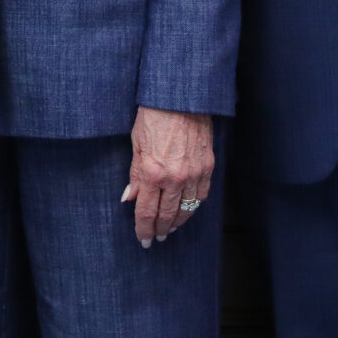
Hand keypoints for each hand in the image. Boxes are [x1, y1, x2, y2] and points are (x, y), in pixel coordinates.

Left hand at [122, 106, 214, 247]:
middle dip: (160, 229)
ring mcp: (195, 173)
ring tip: (170, 229)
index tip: (143, 240)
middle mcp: (175, 177)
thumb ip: (134, 174)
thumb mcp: (136, 144)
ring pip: (187, 209)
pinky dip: (194, 206)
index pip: (147, 211)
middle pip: (167, 215)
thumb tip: (129, 198)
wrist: (181, 97)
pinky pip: (202, 195)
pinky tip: (187, 210)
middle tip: (156, 239)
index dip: (143, 228)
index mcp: (153, 172)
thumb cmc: (153, 116)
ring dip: (177, 222)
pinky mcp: (208, 166)